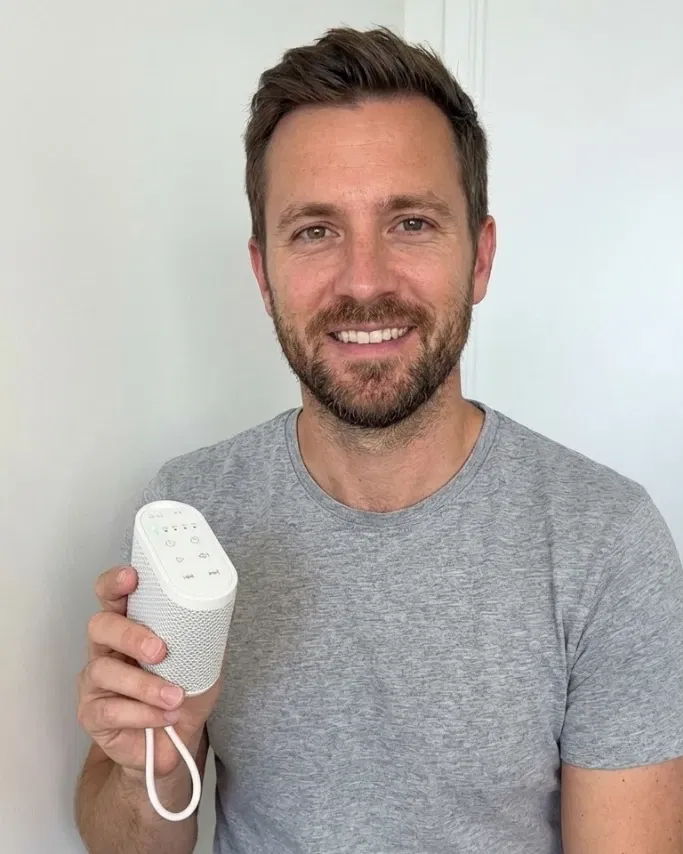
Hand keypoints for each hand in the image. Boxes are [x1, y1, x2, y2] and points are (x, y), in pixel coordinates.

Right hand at [77, 566, 221, 778]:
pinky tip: (164, 716)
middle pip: (100, 625)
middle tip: (160, 650)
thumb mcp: (202, 660)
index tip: (132, 577)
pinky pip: (110, 709)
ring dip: (145, 685)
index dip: (115, 582)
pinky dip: (143, 713)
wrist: (177, 743)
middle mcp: (106, 648)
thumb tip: (218, 609)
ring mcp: (95, 681)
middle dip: (131, 634)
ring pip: (105, 670)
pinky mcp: (92, 714)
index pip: (112, 595)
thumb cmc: (184, 693)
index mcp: (129, 626)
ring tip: (175, 697)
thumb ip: (203, 635)